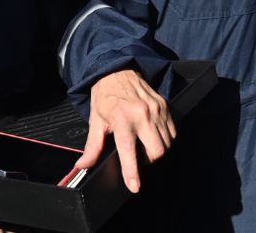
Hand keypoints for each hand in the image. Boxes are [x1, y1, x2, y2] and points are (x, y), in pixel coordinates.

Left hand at [81, 69, 175, 191]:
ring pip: (167, 144)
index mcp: (122, 119)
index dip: (132, 172)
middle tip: (140, 159)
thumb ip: (92, 146)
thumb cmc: (105, 95)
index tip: (135, 186)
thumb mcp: (95, 119)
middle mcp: (141, 115)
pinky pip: (172, 132)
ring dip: (158, 151)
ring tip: (145, 147)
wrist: (117, 68)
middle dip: (150, 162)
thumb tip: (83, 165)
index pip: (129, 152)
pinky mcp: (165, 106)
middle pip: (156, 152)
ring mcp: (156, 110)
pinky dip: (166, 139)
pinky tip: (154, 136)